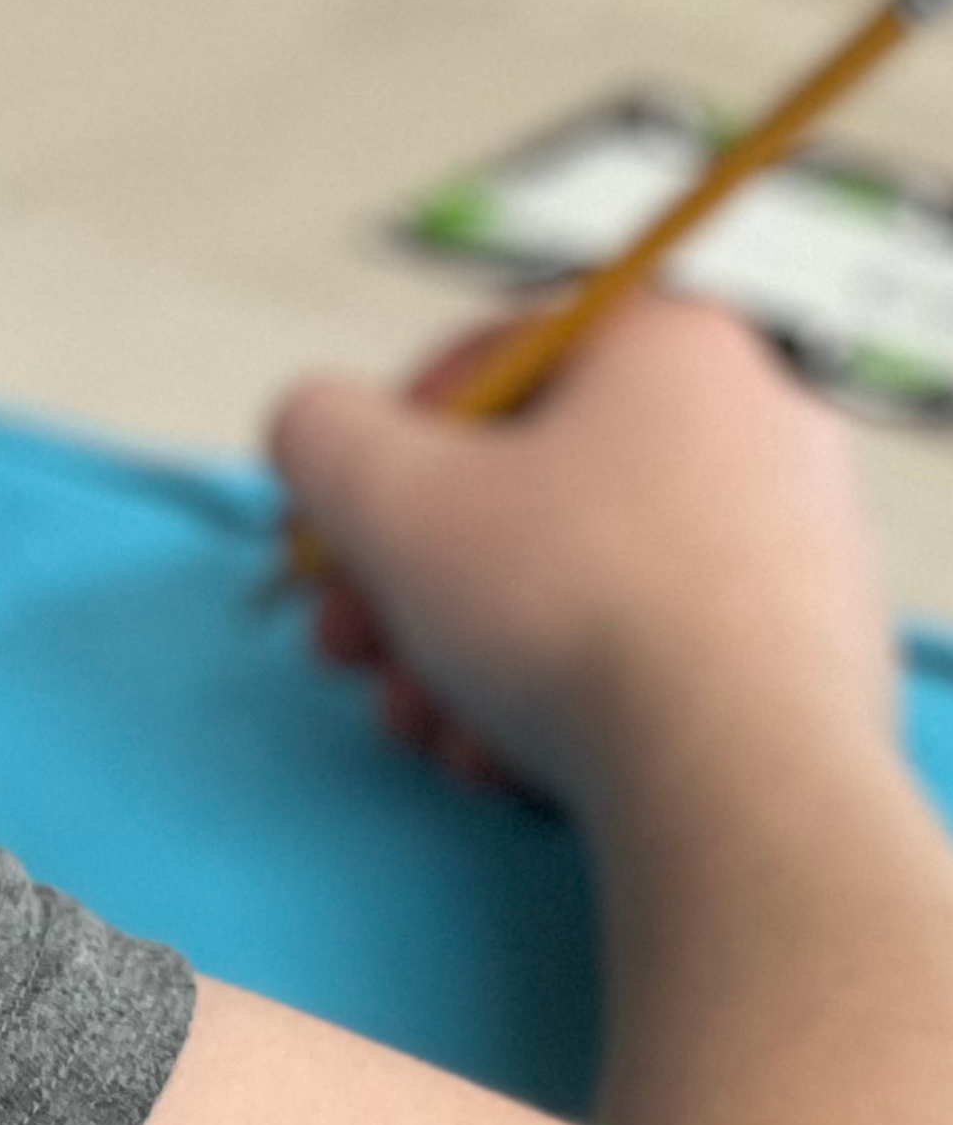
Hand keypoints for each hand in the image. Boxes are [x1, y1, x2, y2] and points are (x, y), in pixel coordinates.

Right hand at [272, 294, 897, 817]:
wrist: (741, 776)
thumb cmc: (573, 611)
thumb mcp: (383, 495)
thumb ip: (317, 431)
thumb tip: (322, 433)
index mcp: (671, 348)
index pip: (485, 363)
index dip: (382, 450)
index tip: (343, 530)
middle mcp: (754, 421)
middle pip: (525, 488)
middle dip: (414, 583)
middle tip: (358, 648)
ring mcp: (795, 536)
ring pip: (574, 579)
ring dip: (467, 654)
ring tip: (429, 723)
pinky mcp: (808, 640)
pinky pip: (648, 644)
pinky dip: (562, 693)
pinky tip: (506, 753)